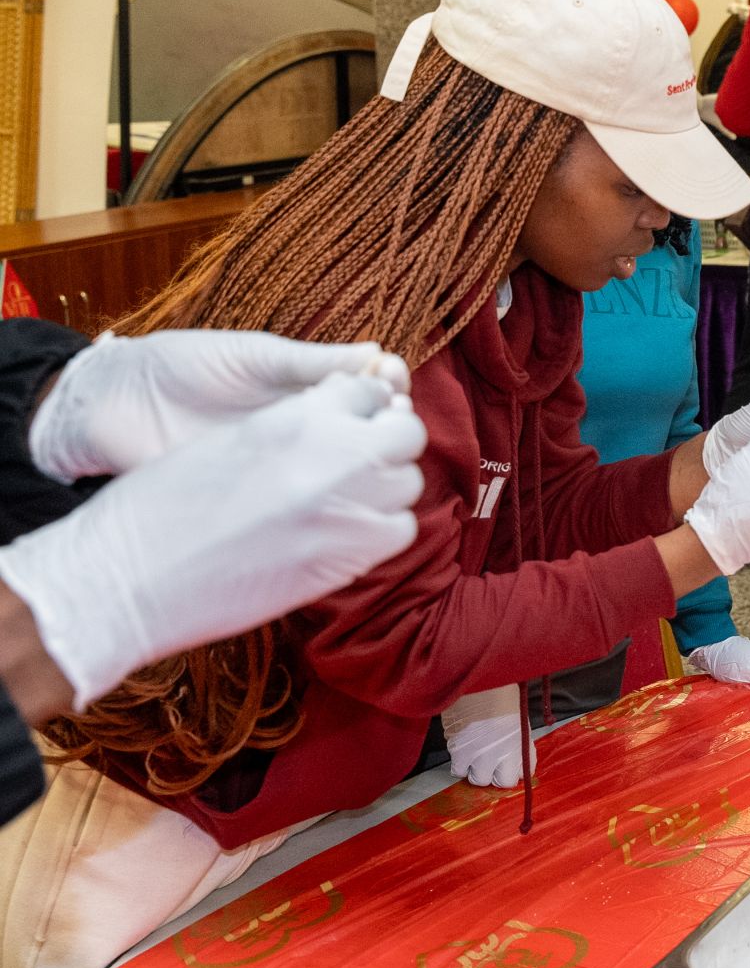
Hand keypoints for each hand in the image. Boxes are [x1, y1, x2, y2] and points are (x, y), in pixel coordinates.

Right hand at [0, 372, 424, 707]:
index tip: (352, 424)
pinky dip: (380, 531)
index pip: (368, 390)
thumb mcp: (228, 440)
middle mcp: (332, 452)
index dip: (363, 408)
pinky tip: (342, 535)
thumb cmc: (159, 508)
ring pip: (407, 482)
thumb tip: (339, 428)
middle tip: (359, 461)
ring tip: (344, 501)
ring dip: (384, 488)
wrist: (124, 577)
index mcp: (297, 414)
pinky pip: (399, 532)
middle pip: (405, 432)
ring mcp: (346, 506)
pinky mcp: (347, 558)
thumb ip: (289, 426)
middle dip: (388, 443)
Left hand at [30, 329, 406, 483]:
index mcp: (304, 392)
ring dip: (361, 463)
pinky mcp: (256, 496)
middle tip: (391, 418)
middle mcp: (301, 431)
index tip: (395, 382)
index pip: (366, 392)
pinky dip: (325, 501)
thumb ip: (311, 362)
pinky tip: (337, 490)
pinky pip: (301, 503)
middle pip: (364, 435)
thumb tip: (376, 352)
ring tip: (367, 449)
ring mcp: (281, 466)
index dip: (387, 388)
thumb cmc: (182, 366)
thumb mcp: (254, 356)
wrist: (112, 403)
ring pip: (340, 472)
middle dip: (385, 425)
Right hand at [441, 684, 531, 787]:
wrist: (478, 681)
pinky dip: (459, 764)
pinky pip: (457, 770)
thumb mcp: (518, 719)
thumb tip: (514, 758)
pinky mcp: (458, 750)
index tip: (511, 766)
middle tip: (492, 764)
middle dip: (497, 775)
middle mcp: (502, 753)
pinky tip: (462, 750)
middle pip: (502, 782)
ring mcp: (479, 753)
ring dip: (476, 770)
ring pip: (477, 779)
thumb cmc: (501, 694)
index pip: (523, 773)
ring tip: (475, 756)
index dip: (516, 771)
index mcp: (520, 743)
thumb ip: (518, 742)